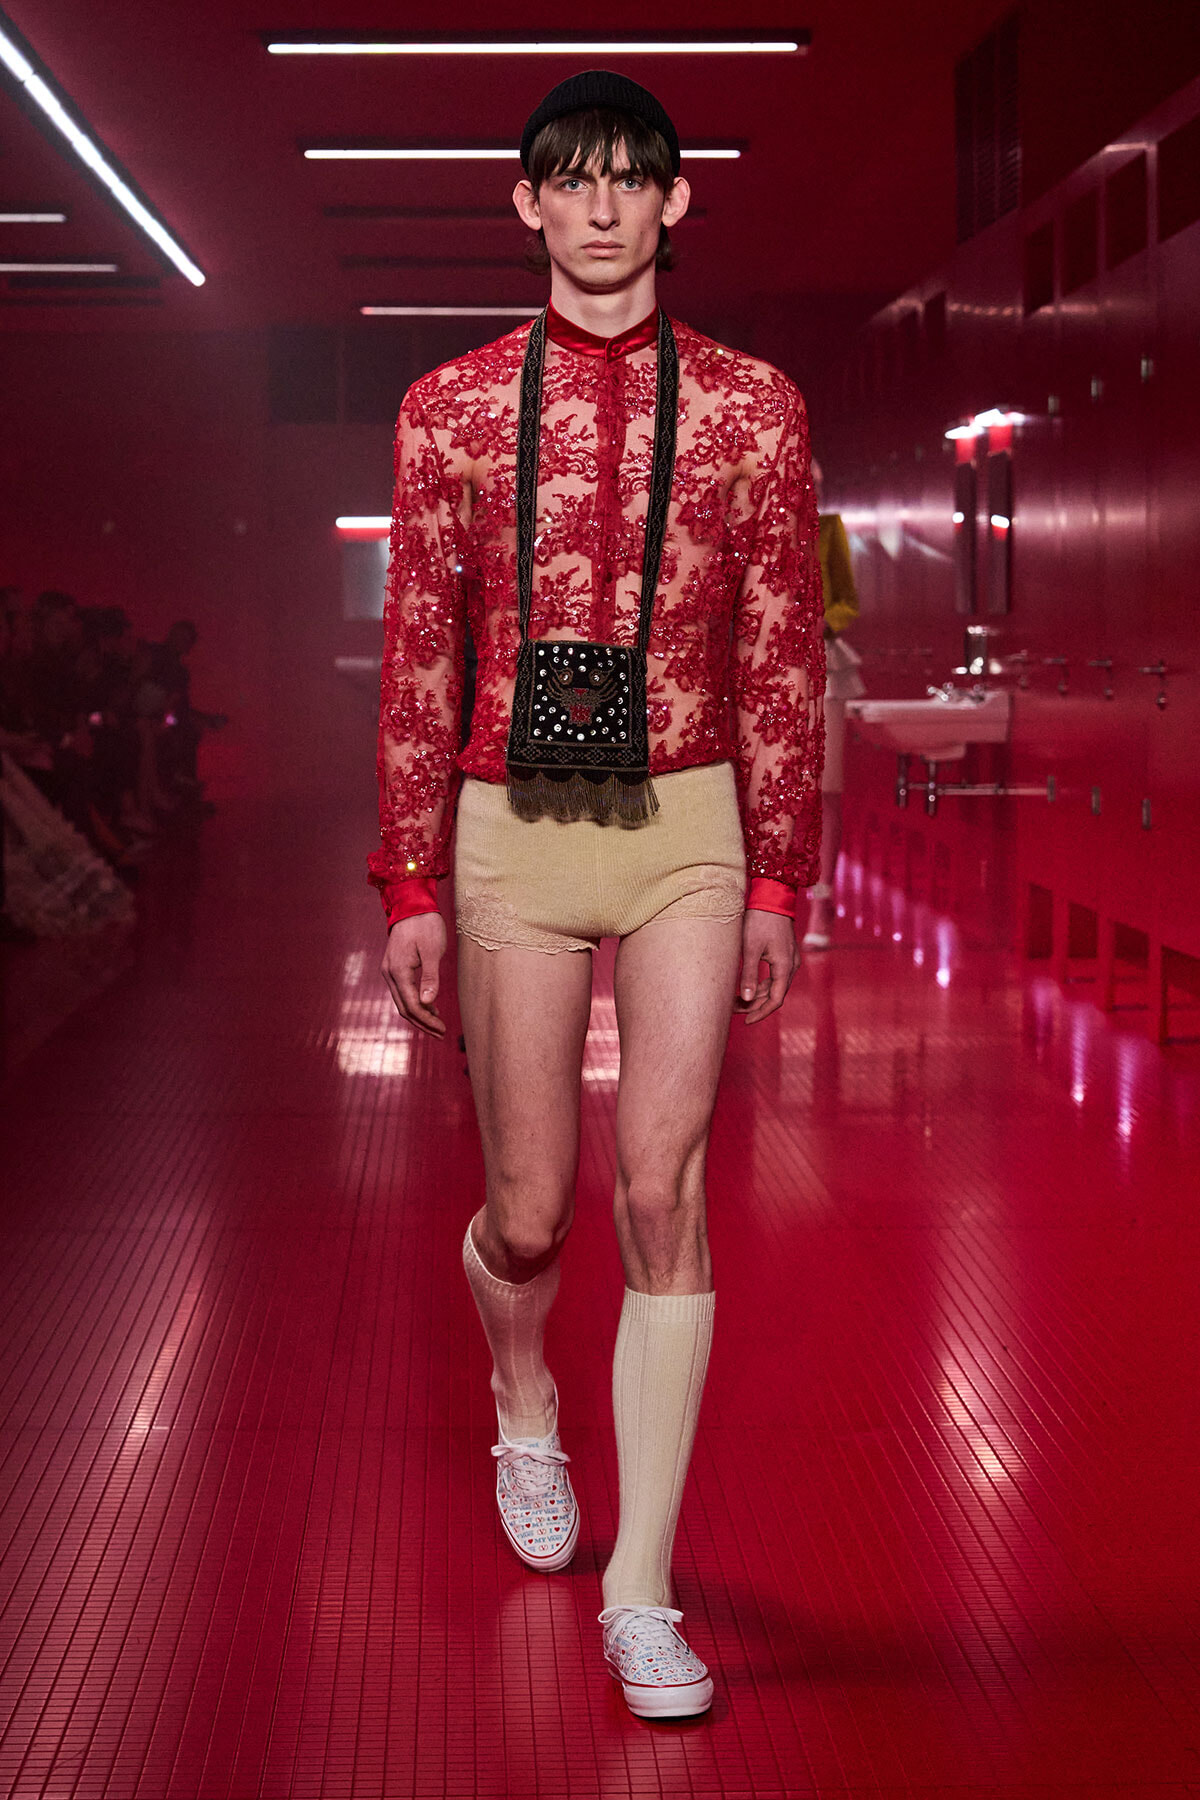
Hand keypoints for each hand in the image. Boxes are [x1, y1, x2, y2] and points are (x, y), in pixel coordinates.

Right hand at [381, 911, 447, 1038]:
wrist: (412, 905)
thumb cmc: (425, 925)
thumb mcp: (433, 950)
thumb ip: (431, 977)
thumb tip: (428, 1003)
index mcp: (398, 971)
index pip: (412, 1005)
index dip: (427, 1020)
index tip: (442, 1029)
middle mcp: (389, 973)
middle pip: (404, 1008)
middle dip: (423, 1023)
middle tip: (441, 1033)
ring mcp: (389, 970)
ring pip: (402, 1002)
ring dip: (419, 1015)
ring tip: (437, 1025)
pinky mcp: (394, 967)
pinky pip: (403, 992)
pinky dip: (415, 1003)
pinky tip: (430, 1007)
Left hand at [734, 908, 797, 1024]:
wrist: (772, 896)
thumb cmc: (760, 920)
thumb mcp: (750, 948)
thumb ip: (748, 975)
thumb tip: (745, 999)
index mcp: (784, 966)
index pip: (775, 1000)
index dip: (760, 1012)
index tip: (745, 1020)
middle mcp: (791, 965)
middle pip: (774, 994)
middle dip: (755, 1004)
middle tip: (734, 1009)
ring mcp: (789, 959)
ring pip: (774, 985)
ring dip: (757, 994)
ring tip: (736, 999)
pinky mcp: (784, 954)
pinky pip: (774, 976)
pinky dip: (761, 983)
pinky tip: (746, 985)